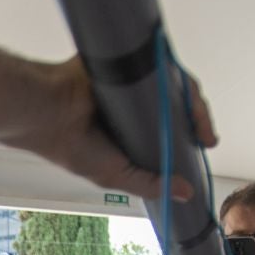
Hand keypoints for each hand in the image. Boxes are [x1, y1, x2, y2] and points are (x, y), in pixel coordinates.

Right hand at [0, 59, 216, 200]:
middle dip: (198, 118)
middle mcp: (135, 104)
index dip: (192, 134)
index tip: (206, 144)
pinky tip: (184, 92)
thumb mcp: (116, 176)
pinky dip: (175, 74)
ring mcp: (133, 81)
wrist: (48, 112)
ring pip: (173, 84)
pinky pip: (159, 64)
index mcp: (132, 130)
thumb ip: (150, 184)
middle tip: (207, 136)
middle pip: (178, 104)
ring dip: (192, 100)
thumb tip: (185, 193)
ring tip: (199, 120)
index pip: (170, 129)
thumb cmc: (71, 146)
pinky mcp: (128, 61)